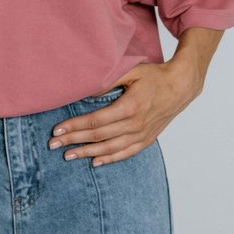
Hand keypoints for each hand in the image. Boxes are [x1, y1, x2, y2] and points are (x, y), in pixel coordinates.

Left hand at [47, 60, 204, 166]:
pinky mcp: (146, 139)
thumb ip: (109, 80)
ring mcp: (141, 134)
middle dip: (74, 141)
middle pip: (99, 136)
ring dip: (87, 153)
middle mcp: (135, 124)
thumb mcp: (132, 71)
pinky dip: (110, 159)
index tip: (57, 130)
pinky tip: (95, 162)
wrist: (180, 87)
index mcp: (130, 107)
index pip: (95, 121)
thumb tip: (86, 90)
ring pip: (110, 148)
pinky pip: (126, 153)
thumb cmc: (154, 76)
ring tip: (68, 156)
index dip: (75, 126)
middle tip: (53, 145)